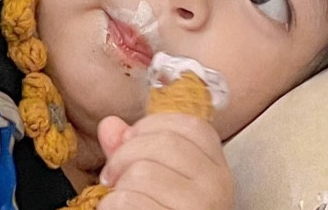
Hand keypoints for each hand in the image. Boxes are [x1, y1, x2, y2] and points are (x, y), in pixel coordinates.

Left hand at [96, 114, 233, 209]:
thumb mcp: (152, 178)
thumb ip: (130, 149)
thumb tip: (110, 125)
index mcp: (216, 167)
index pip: (189, 125)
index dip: (150, 127)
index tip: (131, 143)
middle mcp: (217, 186)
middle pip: (162, 142)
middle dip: (124, 156)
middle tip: (114, 176)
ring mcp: (201, 208)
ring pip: (142, 173)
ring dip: (118, 188)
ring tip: (121, 201)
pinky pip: (129, 202)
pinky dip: (111, 206)